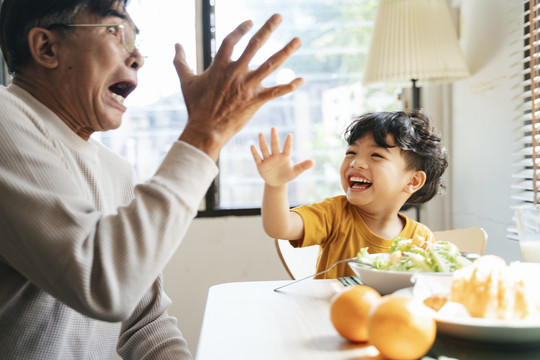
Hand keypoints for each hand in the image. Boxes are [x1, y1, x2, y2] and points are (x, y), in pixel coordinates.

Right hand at [174, 14, 303, 160]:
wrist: (206, 129)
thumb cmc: (195, 106)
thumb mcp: (186, 81)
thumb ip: (180, 61)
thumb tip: (176, 44)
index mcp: (220, 65)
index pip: (232, 40)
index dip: (241, 29)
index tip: (250, 22)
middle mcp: (236, 71)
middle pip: (255, 45)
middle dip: (268, 29)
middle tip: (279, 16)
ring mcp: (247, 85)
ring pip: (271, 64)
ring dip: (286, 51)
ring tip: (298, 40)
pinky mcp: (256, 100)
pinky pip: (276, 91)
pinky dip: (289, 86)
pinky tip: (301, 80)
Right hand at [251, 127, 312, 186]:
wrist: (276, 182)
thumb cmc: (287, 174)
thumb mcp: (295, 172)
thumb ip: (303, 166)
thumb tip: (313, 161)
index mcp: (285, 157)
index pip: (287, 148)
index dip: (288, 142)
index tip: (290, 135)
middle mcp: (276, 156)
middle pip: (274, 146)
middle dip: (274, 137)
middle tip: (274, 127)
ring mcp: (268, 160)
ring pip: (264, 150)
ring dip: (262, 142)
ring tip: (260, 133)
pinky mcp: (261, 165)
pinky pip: (257, 158)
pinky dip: (254, 152)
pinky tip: (252, 146)